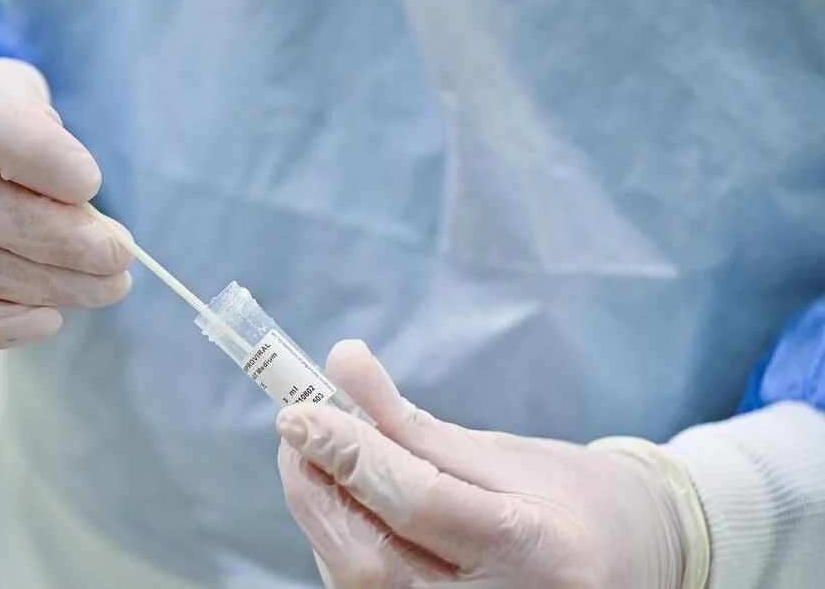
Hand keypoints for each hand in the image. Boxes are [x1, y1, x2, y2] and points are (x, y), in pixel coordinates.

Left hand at [276, 340, 700, 587]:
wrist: (631, 566)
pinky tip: (347, 503)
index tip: (299, 411)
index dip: (352, 455)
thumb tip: (341, 362)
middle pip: (371, 561)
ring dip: (320, 512)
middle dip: (316, 488)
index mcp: (537, 549)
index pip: (420, 504)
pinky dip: (339, 541)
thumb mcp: (504, 451)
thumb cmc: (575, 501)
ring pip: (355, 582)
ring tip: (323, 455)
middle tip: (297, 428)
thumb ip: (414, 420)